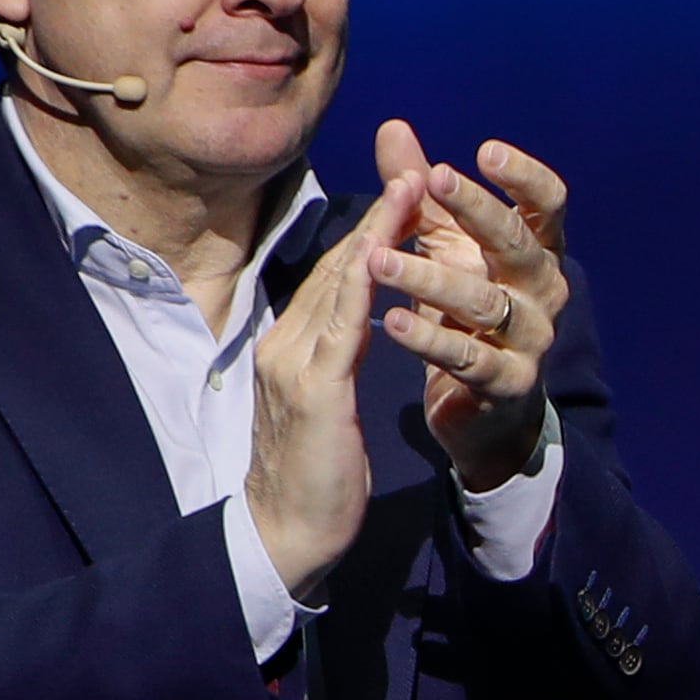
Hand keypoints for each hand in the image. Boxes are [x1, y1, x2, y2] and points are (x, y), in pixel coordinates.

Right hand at [245, 173, 419, 601]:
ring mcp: (294, 363)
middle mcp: (285, 343)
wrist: (286, 531)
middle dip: (378, 217)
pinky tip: (383, 255)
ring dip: (376, 235)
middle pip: (338, 268)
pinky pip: (341, 328)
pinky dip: (362, 287)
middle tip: (414, 168)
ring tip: (410, 189)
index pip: (337, 277)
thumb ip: (334, 358)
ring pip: (340, 286)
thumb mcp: (326, 401)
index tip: (405, 192)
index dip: (371, 232)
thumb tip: (350, 325)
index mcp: (292, 345)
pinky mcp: (312, 391)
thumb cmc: (314, 471)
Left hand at [372, 121, 569, 492]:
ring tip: (379, 261)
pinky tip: (390, 321)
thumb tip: (393, 127)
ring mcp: (532, 338)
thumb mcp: (443, 245)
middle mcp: (545, 291)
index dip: (524, 178)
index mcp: (537, 251)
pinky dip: (429, 340)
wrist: (486, 405)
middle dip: (477, 210)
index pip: (549, 206)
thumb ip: (420, 192)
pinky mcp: (509, 382)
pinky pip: (469, 357)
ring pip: (485, 302)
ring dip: (429, 279)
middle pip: (519, 244)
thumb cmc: (464, 311)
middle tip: (434, 179)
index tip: (484, 150)